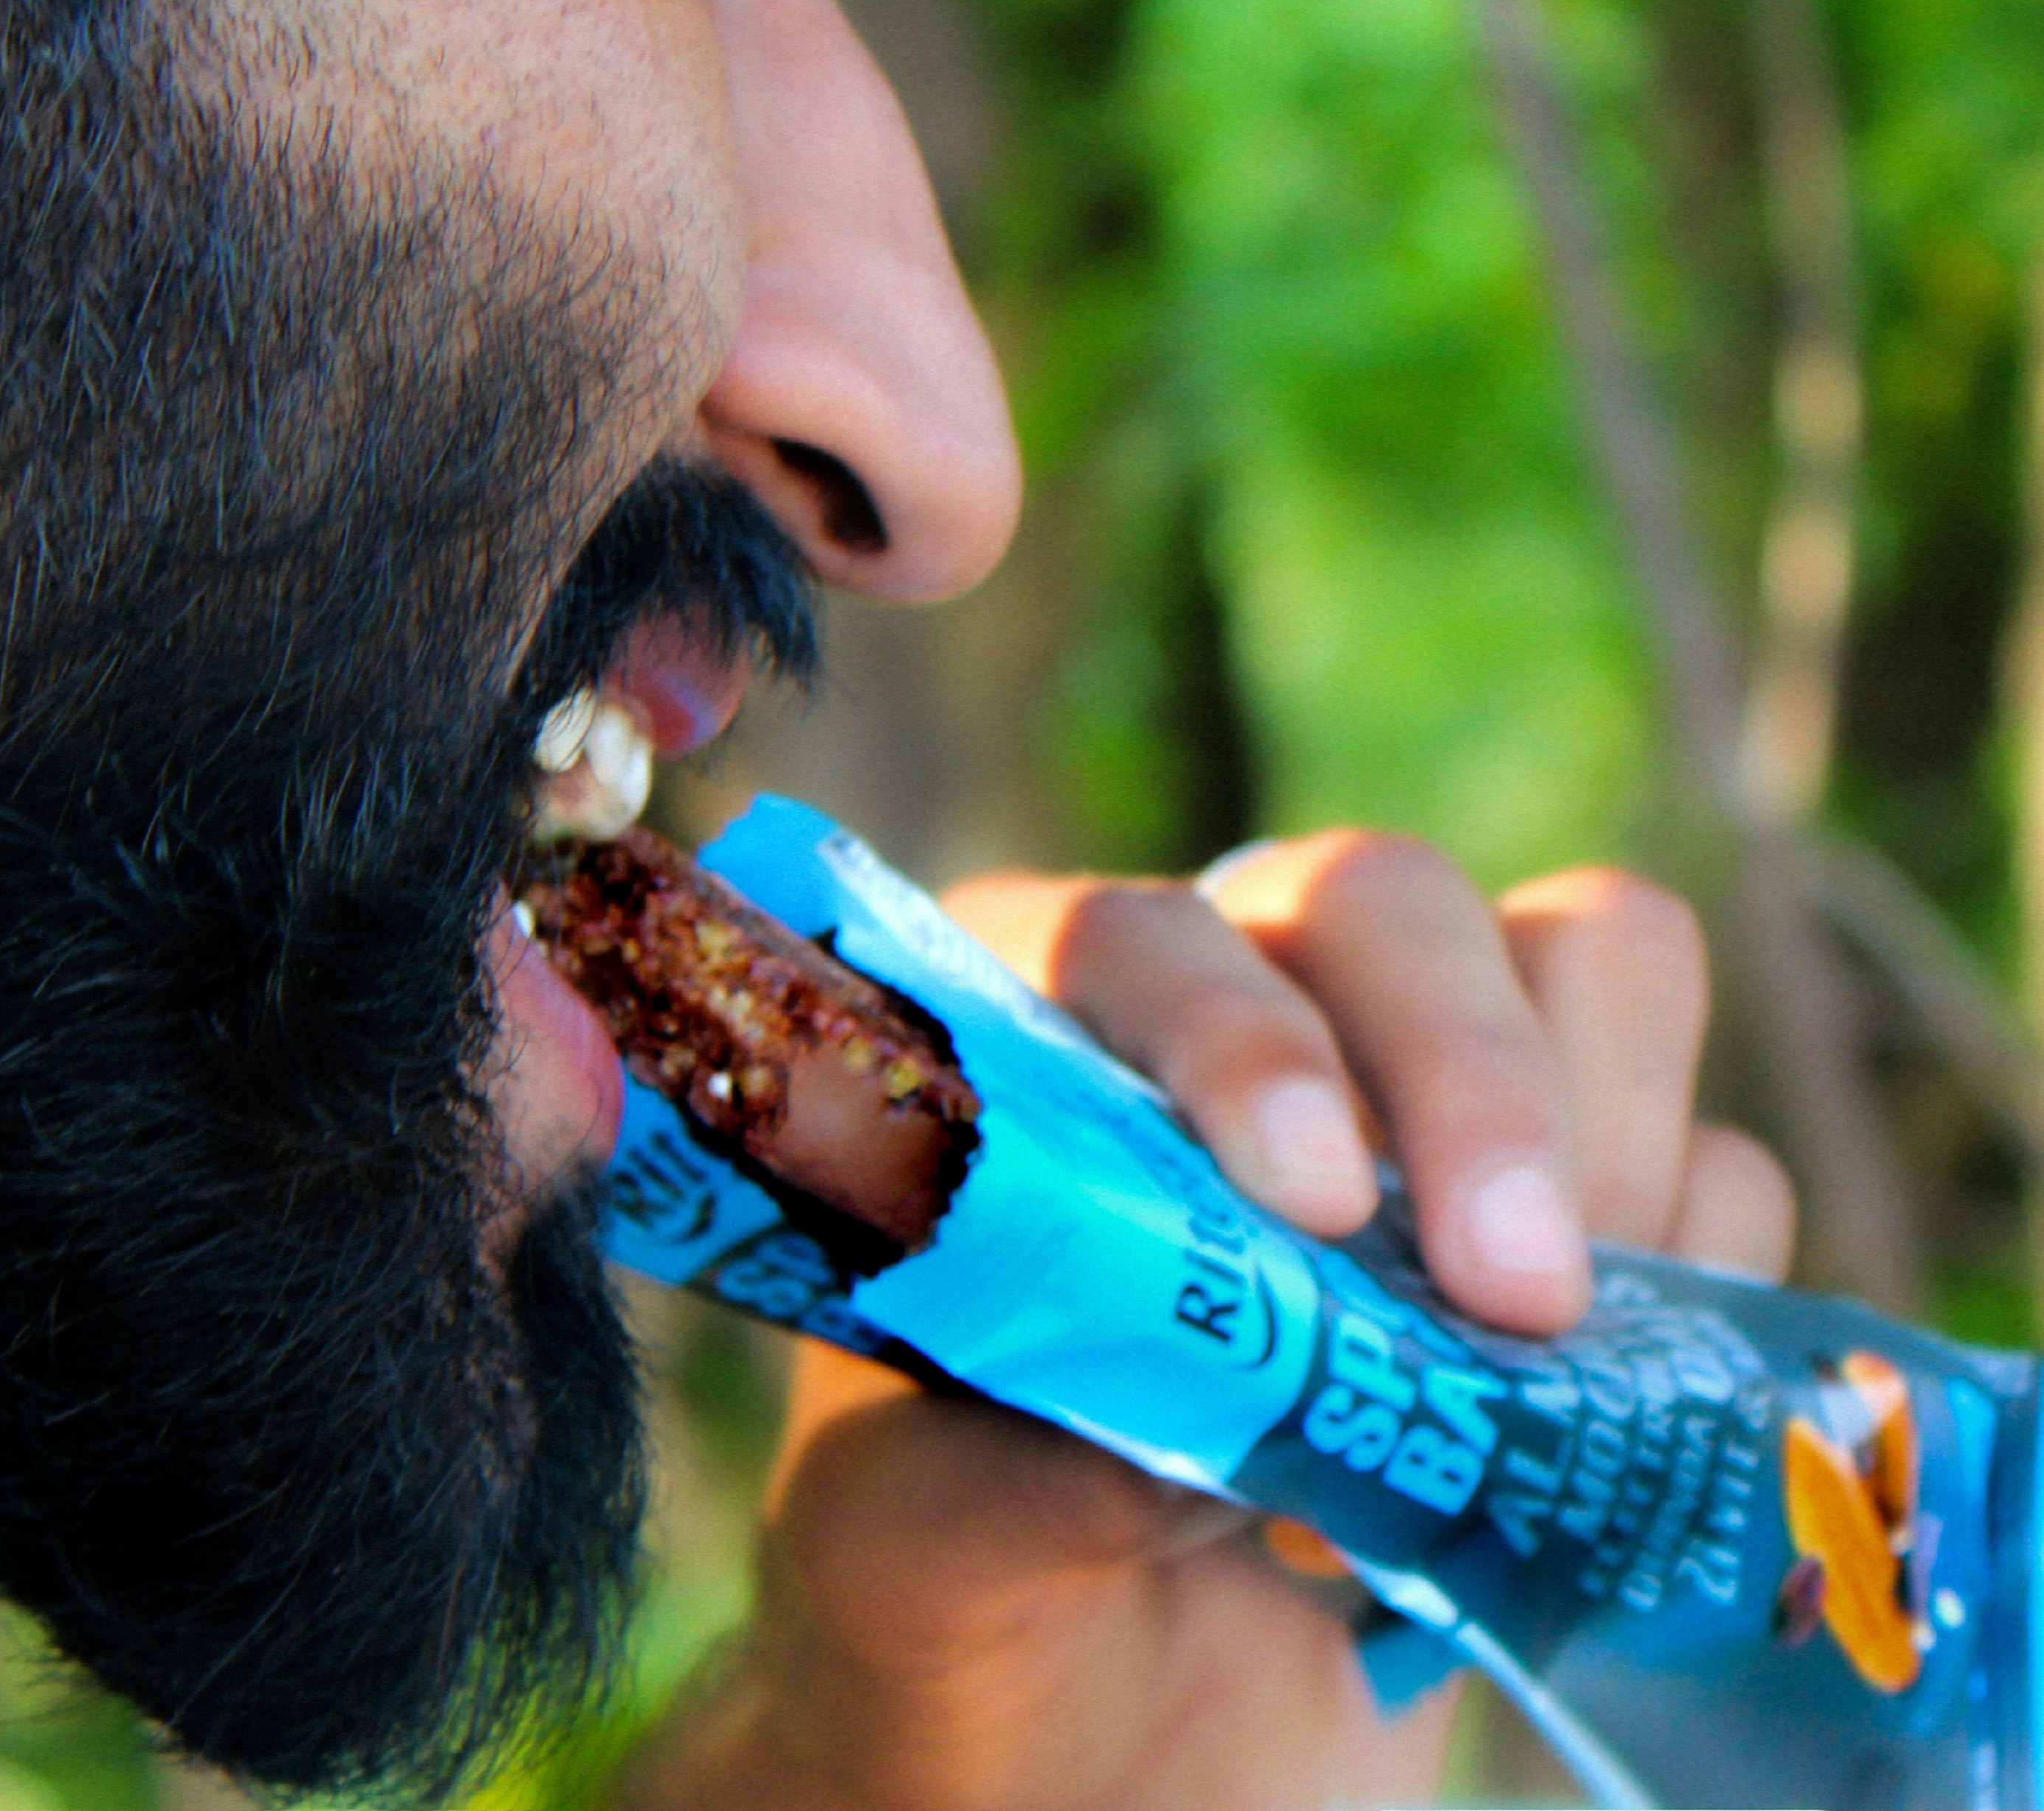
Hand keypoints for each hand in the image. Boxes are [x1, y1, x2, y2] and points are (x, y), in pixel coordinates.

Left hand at [616, 831, 1796, 1810]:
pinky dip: (1698, 1278)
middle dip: (1471, 1072)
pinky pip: (1712, 1164)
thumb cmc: (958, 1601)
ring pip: (1588, 963)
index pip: (1140, 940)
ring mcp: (1413, 1105)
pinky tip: (1561, 1425)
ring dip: (1601, 1153)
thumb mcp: (918, 1542)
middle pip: (1386, 903)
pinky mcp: (1571, 1225)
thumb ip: (1028, 1451)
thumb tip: (1219, 1396)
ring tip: (1518, 1359)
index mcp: (1027, 1048)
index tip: (1310, 1205)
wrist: (1085, 1744)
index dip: (1239, 1038)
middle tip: (1513, 1294)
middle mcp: (1227, 1022)